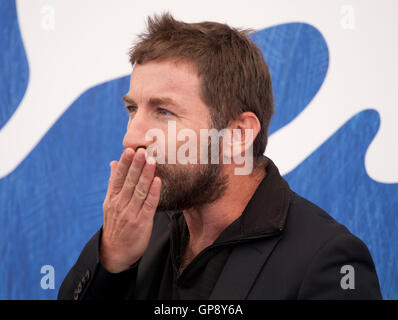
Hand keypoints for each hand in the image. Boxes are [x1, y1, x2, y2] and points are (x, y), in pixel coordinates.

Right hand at [100, 148, 160, 272]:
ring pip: (139, 190)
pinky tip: (157, 181)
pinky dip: (153, 192)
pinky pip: (149, 204)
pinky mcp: (142, 222)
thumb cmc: (115, 225)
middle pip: (129, 181)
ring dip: (146, 175)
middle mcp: (120, 204)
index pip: (118, 177)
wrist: (115, 253)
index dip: (124, 163)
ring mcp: (131, 213)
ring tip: (152, 160)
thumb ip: (113, 183)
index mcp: (112, 198)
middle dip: (136, 165)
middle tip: (142, 150)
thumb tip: (113, 163)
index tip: (129, 150)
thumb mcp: (109, 203)